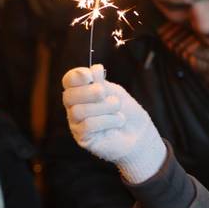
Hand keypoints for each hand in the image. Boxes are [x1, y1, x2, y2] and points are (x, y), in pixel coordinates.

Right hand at [61, 64, 166, 183]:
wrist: (139, 134)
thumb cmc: (125, 111)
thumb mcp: (114, 92)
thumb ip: (101, 82)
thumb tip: (94, 68)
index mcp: (80, 92)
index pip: (69, 81)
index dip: (76, 76)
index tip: (90, 75)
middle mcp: (74, 107)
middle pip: (69, 96)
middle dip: (88, 92)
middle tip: (104, 93)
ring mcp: (76, 124)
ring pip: (78, 111)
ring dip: (103, 107)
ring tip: (117, 108)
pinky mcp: (83, 139)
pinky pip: (87, 125)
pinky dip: (106, 120)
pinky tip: (118, 121)